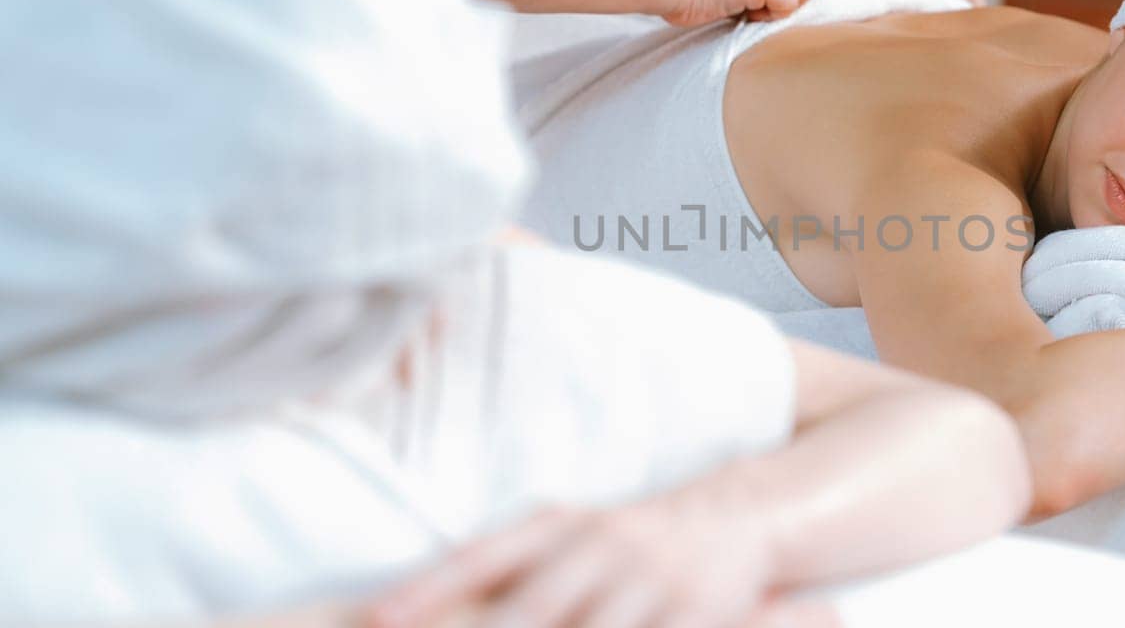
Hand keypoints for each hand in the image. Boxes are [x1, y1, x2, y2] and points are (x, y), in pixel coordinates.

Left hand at [367, 495, 801, 627]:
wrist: (735, 519)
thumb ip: (503, 568)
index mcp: (558, 525)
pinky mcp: (695, 611)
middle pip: (530, 609)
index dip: (427, 590)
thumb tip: (406, 609)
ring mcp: (649, 580)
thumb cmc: (625, 542)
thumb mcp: (566, 536)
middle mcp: (601, 546)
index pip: (480, 557)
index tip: (376, 618)